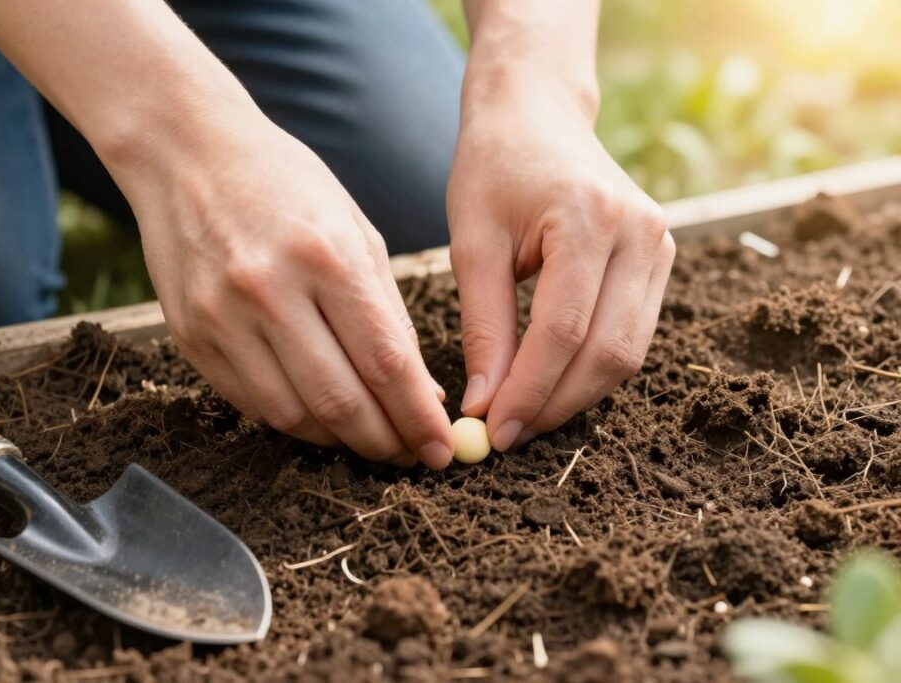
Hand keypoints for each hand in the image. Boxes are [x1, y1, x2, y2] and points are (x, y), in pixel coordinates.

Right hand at [0, 0, 454, 465]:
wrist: (187, 153)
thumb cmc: (286, 185)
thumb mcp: (355, 230)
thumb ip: (389, 314)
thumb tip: (420, 393)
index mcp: (326, 256)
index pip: (385, 362)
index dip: (418, 418)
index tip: (441, 450)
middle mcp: (270, 291)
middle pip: (340, 401)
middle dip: (384, 442)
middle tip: (409, 454)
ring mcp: (222, 317)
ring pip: (293, 415)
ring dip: (339, 440)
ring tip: (368, 436)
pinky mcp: (191, 336)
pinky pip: (251, 403)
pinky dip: (294, 421)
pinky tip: (319, 416)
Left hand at [447, 87, 674, 451]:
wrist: (537, 117)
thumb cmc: (494, 170)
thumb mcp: (472, 243)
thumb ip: (483, 325)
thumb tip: (485, 404)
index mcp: (589, 218)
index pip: (564, 330)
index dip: (529, 390)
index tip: (492, 431)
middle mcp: (641, 233)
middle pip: (608, 352)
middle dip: (555, 404)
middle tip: (506, 435)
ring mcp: (661, 245)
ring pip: (629, 354)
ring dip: (576, 395)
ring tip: (523, 416)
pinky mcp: (662, 260)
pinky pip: (632, 335)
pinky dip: (592, 369)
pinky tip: (551, 384)